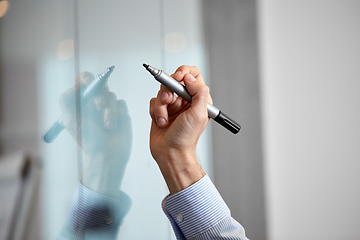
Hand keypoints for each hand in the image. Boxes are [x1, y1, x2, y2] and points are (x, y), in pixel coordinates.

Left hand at [59, 72, 131, 198]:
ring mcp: (109, 106)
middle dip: (100, 93)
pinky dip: (117, 114)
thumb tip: (74, 86)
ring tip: (107, 126)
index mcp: (81, 101)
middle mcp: (95, 101)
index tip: (88, 85)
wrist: (107, 154)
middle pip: (100, 82)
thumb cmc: (88, 139)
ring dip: (109, 111)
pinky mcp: (121, 111)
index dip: (87, 79)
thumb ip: (67, 100)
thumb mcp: (70, 121)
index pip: (83, 80)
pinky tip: (113, 127)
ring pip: (111, 95)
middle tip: (99, 104)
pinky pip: (121, 103)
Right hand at [149, 66, 210, 193]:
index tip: (177, 78)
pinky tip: (161, 122)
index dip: (184, 72)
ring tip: (165, 118)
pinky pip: (154, 101)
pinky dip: (155, 112)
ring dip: (161, 105)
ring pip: (162, 91)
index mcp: (198, 99)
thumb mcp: (199, 114)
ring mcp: (173, 105)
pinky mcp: (161, 110)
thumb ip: (199, 92)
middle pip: (174, 81)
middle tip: (169, 101)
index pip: (193, 75)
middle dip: (168, 91)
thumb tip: (190, 78)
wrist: (170, 153)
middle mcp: (186, 100)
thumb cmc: (185, 138)